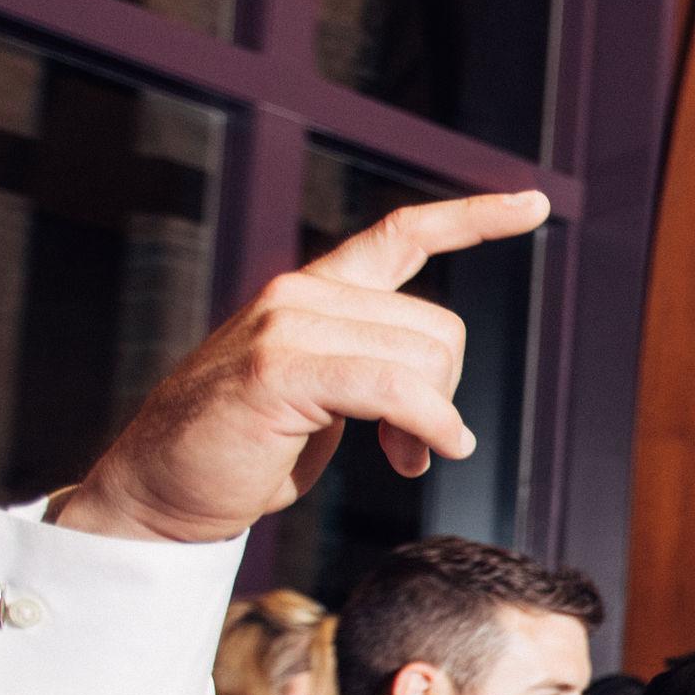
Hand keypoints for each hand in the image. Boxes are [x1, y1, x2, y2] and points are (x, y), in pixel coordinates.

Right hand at [58, 192, 549, 543]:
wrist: (158, 490)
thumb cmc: (241, 449)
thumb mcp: (322, 399)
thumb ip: (376, 376)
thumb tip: (443, 410)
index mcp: (315, 291)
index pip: (404, 234)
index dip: (474, 218)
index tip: (535, 204)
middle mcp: (302, 293)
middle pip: (440, 328)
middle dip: (444, 393)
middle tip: (410, 446)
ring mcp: (287, 324)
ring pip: (424, 359)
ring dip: (431, 421)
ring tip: (397, 455)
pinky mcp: (280, 369)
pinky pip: (397, 390)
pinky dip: (428, 424)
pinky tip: (422, 455)